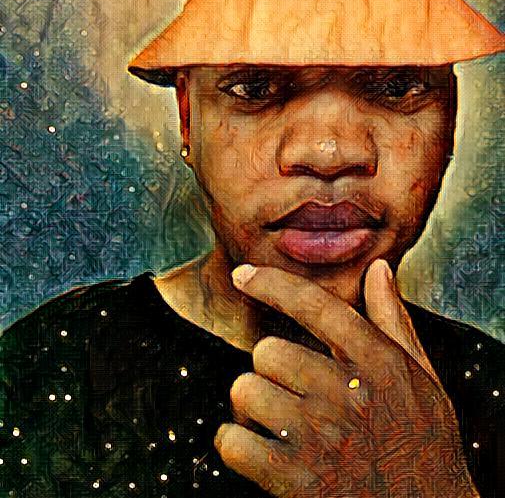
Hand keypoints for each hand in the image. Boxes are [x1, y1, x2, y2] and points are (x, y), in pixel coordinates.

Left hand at [214, 260, 479, 497]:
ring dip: (252, 407)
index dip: (271, 283)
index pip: (315, 305)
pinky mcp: (295, 481)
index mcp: (378, 362)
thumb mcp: (420, 378)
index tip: (243, 274)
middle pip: (267, 352)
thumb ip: (393, 321)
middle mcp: (348, 393)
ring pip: (246, 390)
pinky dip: (234, 444)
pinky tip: (257, 451)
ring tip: (279, 423)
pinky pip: (232, 442)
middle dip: (271, 370)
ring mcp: (321, 438)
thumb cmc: (421, 443)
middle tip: (291, 392)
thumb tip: (378, 269)